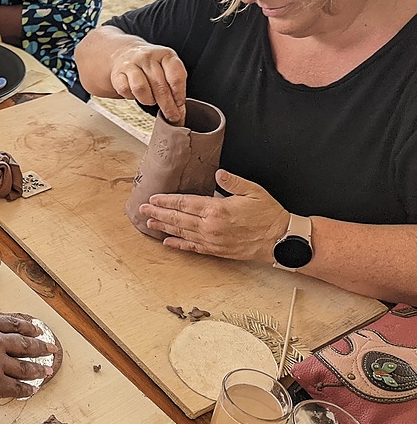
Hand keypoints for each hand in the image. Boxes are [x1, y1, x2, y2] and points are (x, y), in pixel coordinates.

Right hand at [0, 314, 55, 413]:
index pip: (13, 323)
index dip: (28, 327)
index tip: (37, 329)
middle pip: (24, 343)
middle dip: (41, 346)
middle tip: (50, 348)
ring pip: (25, 366)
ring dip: (38, 369)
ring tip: (46, 370)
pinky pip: (18, 387)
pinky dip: (27, 389)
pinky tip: (33, 389)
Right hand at [109, 43, 186, 122]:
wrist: (126, 54)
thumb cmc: (151, 66)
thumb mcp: (167, 69)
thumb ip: (175, 86)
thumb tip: (179, 110)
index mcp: (166, 55)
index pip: (176, 75)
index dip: (179, 93)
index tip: (180, 104)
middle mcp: (148, 57)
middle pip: (160, 86)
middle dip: (167, 105)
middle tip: (172, 116)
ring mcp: (131, 64)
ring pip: (141, 88)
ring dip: (148, 100)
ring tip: (151, 101)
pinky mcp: (117, 74)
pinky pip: (125, 90)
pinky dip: (132, 97)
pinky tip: (136, 94)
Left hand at [138, 170, 288, 261]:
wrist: (281, 240)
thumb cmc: (268, 214)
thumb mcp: (253, 191)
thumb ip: (232, 181)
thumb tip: (218, 173)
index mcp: (217, 209)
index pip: (184, 203)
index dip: (166, 201)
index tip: (153, 199)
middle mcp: (210, 226)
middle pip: (178, 219)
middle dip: (158, 213)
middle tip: (142, 210)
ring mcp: (212, 240)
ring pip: (182, 233)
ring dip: (163, 228)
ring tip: (148, 223)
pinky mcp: (216, 250)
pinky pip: (192, 248)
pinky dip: (178, 245)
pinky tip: (167, 242)